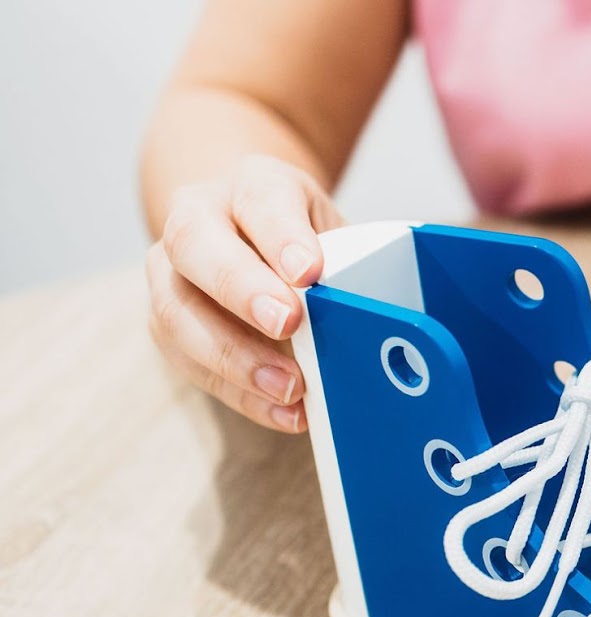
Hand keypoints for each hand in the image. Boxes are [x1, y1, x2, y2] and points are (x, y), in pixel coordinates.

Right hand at [145, 154, 342, 431]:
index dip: (282, 236)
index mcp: (250, 185)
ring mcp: (170, 271)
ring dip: (234, 356)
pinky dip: (240, 394)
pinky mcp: (166, 323)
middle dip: (241, 289)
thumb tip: (379, 313)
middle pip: (196, 246)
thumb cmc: (302, 236)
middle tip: (287, 324)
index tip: (309, 271)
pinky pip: (189, 362)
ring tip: (289, 387)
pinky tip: (284, 412)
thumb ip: (349, 260)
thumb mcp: (332, 230)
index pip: (260, 200)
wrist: (246, 228)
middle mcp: (197, 218)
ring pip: (176, 311)